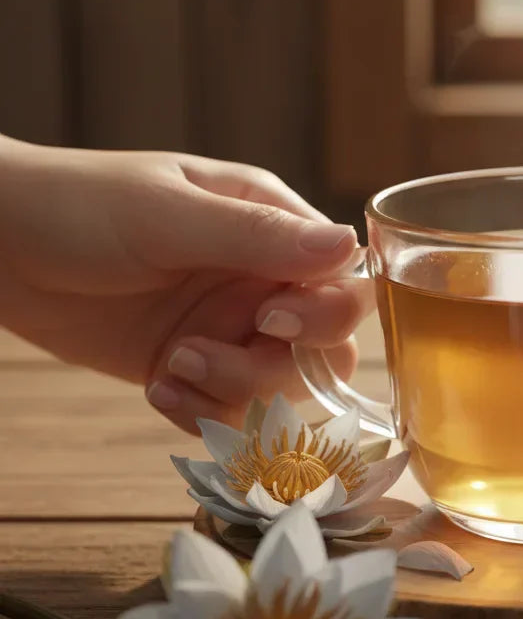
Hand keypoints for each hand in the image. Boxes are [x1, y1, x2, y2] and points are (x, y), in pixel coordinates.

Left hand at [0, 137, 375, 432]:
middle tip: (204, 351)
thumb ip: (258, 236)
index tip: (269, 323)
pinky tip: (157, 387)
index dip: (323, 317)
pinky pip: (231, 410)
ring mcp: (229, 327)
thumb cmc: (78, 206)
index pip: (342, 283)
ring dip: (229, 390)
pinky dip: (201, 412)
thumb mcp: (168, 216)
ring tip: (170, 366)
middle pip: (324, 348)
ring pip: (278, 387)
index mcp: (271, 228)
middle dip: (272, 366)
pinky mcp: (195, 365)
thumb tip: (349, 244)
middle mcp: (261, 282)